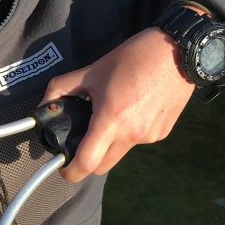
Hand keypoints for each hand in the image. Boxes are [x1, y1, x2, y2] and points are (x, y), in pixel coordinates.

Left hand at [43, 27, 194, 181]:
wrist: (180, 52)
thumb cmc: (134, 58)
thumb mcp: (91, 70)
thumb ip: (61, 89)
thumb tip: (44, 106)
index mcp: (111, 119)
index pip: (87, 163)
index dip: (71, 172)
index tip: (63, 169)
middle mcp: (132, 134)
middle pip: (102, 166)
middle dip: (87, 162)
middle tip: (80, 145)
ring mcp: (149, 136)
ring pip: (120, 153)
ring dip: (109, 144)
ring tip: (111, 115)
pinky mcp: (162, 133)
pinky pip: (137, 141)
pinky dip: (128, 133)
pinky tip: (133, 110)